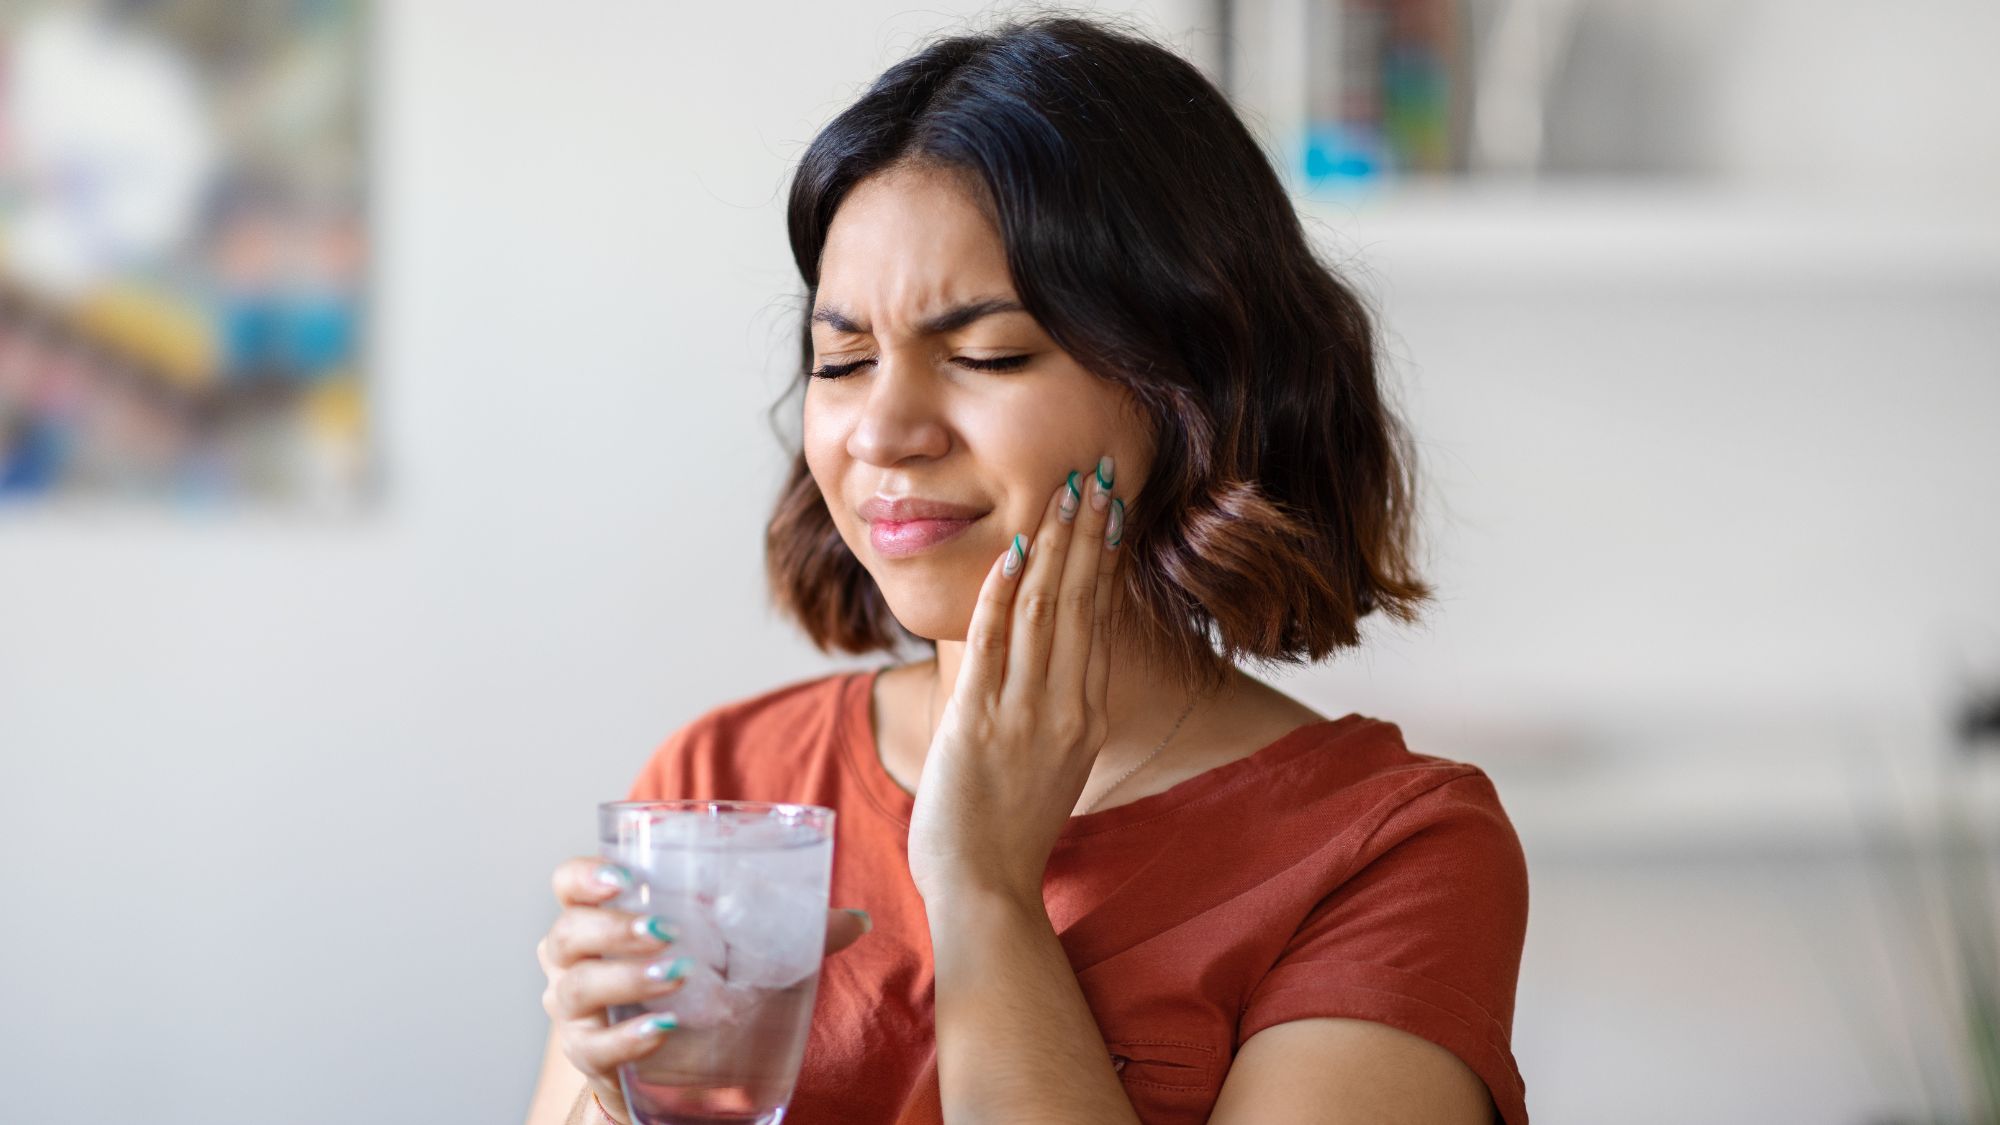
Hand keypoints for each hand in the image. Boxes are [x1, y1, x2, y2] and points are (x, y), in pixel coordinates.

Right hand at [536, 856, 871, 1123]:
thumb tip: (858, 920)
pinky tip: (664, 1030)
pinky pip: (597, 1047)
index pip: (568, 884)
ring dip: (626, 979)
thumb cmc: (696, 987)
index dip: (585, 876)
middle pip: (568, 934)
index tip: (624, 875)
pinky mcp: (590, 1058)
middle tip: (664, 930)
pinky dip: (629, 1038)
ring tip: (677, 975)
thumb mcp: (735, 950)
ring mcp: (577, 1013)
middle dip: (612, 928)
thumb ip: (790, 932)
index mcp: (603, 915)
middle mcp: (574, 960)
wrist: (670, 1066)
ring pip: (577, 989)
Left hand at [906, 455, 1123, 905]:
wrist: (985, 889)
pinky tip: (1012, 550)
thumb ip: (1054, 710)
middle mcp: (1065, 707)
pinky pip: (993, 643)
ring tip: (1063, 491)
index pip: (1097, 619)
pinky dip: (1003, 591)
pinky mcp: (979, 722)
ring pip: (1044, 610)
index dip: (1104, 558)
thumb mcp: (1051, 764)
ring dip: (1054, 544)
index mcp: (1085, 715)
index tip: (1110, 508)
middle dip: (1087, 531)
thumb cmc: (1008, 832)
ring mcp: (1024, 714)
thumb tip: (1051, 665)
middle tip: (1095, 473)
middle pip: (1080, 601)